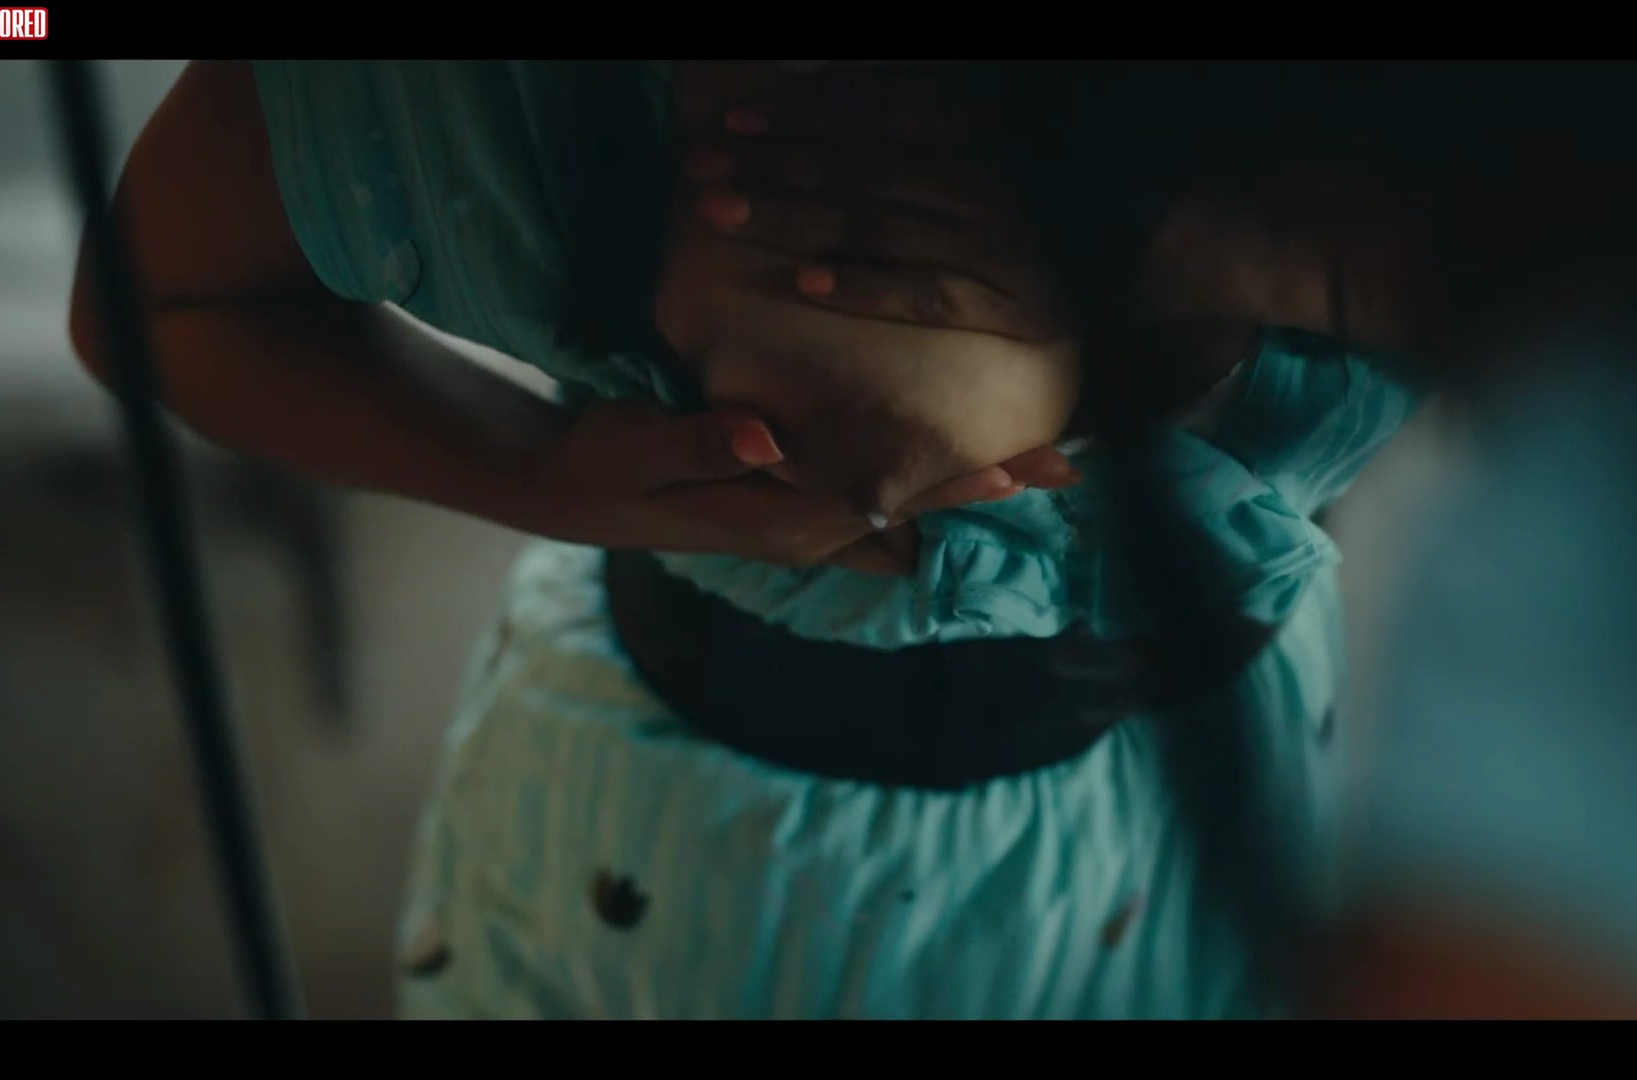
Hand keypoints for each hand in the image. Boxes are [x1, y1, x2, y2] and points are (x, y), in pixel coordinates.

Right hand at [535, 401, 1077, 576]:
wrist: (568, 489)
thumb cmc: (602, 463)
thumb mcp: (637, 447)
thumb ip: (699, 442)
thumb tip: (766, 439)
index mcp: (775, 518)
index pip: (880, 500)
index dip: (948, 483)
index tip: (1012, 467)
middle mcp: (802, 526)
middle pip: (911, 508)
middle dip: (985, 485)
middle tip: (1068, 462)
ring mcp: (800, 517)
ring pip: (901, 503)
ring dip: (964, 482)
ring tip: (1037, 461)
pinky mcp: (792, 498)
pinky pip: (873, 494)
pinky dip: (922, 480)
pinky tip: (957, 460)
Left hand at [676, 62, 1070, 342]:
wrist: (1081, 323)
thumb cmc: (993, 251)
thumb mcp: (954, 182)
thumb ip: (895, 146)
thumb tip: (811, 98)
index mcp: (973, 143)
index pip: (876, 114)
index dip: (801, 114)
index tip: (730, 122)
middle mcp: (986, 187)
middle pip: (862, 168)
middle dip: (773, 165)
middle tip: (700, 169)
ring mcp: (1001, 248)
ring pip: (879, 226)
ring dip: (793, 217)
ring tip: (725, 214)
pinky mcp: (1009, 308)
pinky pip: (924, 293)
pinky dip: (863, 287)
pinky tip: (803, 284)